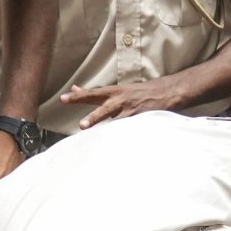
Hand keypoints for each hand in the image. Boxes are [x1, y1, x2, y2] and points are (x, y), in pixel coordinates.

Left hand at [58, 75, 181, 128]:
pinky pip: (127, 126)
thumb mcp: (118, 90)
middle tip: (72, 111)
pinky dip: (119, 132)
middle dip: (83, 103)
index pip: (92, 93)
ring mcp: (129, 108)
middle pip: (98, 100)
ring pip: (111, 115)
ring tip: (84, 126)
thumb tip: (75, 89)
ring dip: (98, 119)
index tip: (63, 99)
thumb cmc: (140, 92)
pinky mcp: (140, 117)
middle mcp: (120, 98)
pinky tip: (111, 140)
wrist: (167, 91)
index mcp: (114, 91)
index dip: (78, 96)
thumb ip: (95, 93)